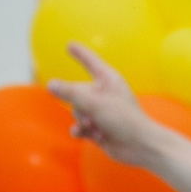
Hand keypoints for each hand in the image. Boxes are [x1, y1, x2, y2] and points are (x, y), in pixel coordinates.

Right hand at [48, 44, 165, 169]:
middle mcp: (104, 93)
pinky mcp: (99, 128)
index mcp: (108, 79)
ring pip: (77, 111)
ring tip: (97, 127)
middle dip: (79, 106)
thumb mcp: (94, 103)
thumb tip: (50, 84)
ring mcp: (101, 111)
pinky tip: (87, 134)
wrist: (140, 146)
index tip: (70, 45)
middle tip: (90, 116)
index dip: (80, 53)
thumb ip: (70, 93)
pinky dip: (82, 131)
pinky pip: (80, 126)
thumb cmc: (124, 120)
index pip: (90, 61)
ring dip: (83, 121)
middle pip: (76, 92)